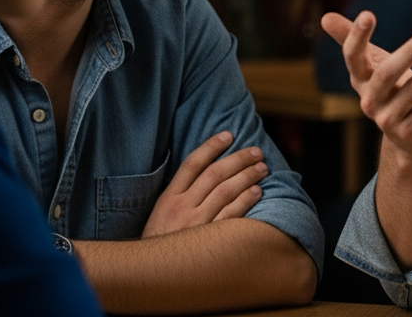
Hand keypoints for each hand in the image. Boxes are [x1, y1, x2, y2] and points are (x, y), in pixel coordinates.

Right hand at [141, 131, 266, 237]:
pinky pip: (231, 215)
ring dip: (247, 176)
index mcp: (168, 198)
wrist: (150, 275)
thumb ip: (180, 193)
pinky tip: (257, 191)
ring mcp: (196, 223)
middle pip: (214, 174)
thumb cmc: (160, 241)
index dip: (211, 146)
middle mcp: (182, 207)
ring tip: (262, 168)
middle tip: (256, 152)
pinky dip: (246, 200)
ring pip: (226, 191)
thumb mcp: (161, 214)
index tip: (228, 135)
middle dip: (238, 159)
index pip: (192, 164)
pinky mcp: (208, 239)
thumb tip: (204, 171)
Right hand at [320, 10, 411, 160]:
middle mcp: (370, 101)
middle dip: (410, 51)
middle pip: (388, 73)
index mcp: (360, 81)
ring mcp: (390, 119)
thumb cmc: (392, 93)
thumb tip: (324, 17)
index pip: (352, 57)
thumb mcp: (373, 67)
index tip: (368, 14)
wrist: (409, 141)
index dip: (357, 36)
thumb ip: (352, 41)